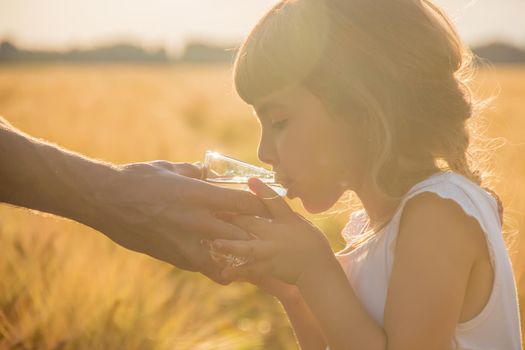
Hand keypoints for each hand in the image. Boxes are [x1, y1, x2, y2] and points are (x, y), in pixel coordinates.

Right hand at [88, 160, 268, 284]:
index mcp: (201, 195)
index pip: (247, 203)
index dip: (262, 204)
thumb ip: (195, 172)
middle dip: (257, 234)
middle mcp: (198, 221)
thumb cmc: (139, 178)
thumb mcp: (171, 169)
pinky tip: (218, 258)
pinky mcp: (174, 257)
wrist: (106, 200)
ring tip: (244, 250)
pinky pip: (205, 266)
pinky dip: (215, 264)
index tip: (268, 206)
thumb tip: (208, 172)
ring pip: (228, 258)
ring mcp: (186, 243)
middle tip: (264, 233)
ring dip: (238, 254)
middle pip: (244, 234)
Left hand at [209, 178, 333, 284]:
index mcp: (287, 220)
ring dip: (231, 245)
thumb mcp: (301, 223)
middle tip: (214, 211)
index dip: (262, 190)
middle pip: (252, 222)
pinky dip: (238, 272)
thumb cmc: (312, 244)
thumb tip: (269, 202)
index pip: (275, 201)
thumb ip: (284, 214)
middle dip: (233, 217)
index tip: (250, 180)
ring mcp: (272, 251)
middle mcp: (277, 234)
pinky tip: (224, 273)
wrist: (318, 270)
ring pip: (248, 247)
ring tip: (215, 243)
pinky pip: (251, 270)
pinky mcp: (269, 268)